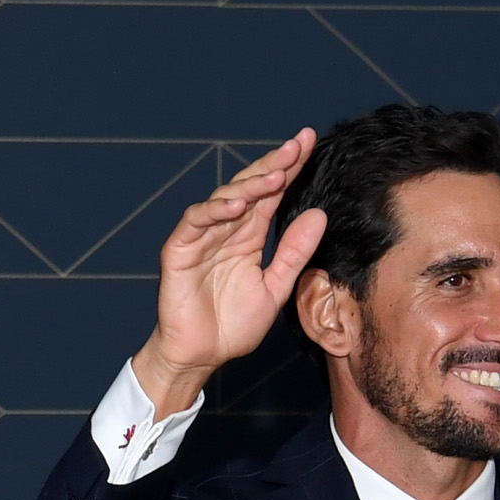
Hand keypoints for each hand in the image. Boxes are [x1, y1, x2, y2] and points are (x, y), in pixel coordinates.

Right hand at [135, 130, 330, 417]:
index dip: (289, 169)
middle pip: (251, 187)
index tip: (310, 145)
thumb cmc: (233, 326)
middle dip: (274, 164)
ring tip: (276, 176)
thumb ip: (294, 253)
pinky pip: (196, 222)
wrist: (201, 355)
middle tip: (298, 144)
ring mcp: (201, 236)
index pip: (271, 194)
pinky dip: (214, 211)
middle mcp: (226, 229)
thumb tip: (320, 216)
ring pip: (225, 199)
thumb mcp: (275, 288)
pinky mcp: (179, 249)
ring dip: (250, 186)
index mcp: (248, 235)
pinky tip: (237, 206)